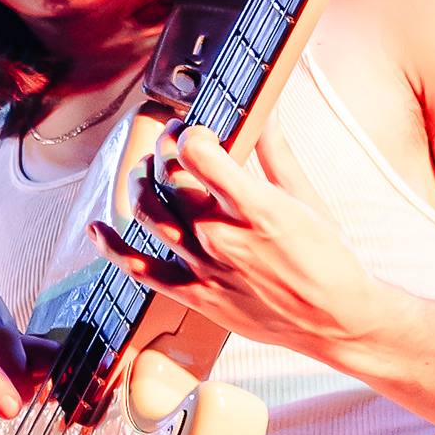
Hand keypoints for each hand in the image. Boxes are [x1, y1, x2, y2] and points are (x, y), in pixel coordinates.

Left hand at [90, 123, 383, 362]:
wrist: (337, 321)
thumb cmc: (330, 261)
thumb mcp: (307, 199)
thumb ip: (277, 153)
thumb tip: (266, 112)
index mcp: (256, 209)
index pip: (199, 155)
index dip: (189, 133)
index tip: (196, 130)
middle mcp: (224, 238)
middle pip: (170, 179)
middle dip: (166, 149)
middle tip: (173, 141)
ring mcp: (205, 269)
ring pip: (150, 215)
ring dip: (140, 183)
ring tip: (148, 171)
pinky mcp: (196, 296)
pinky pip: (141, 270)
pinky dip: (112, 248)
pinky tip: (98, 229)